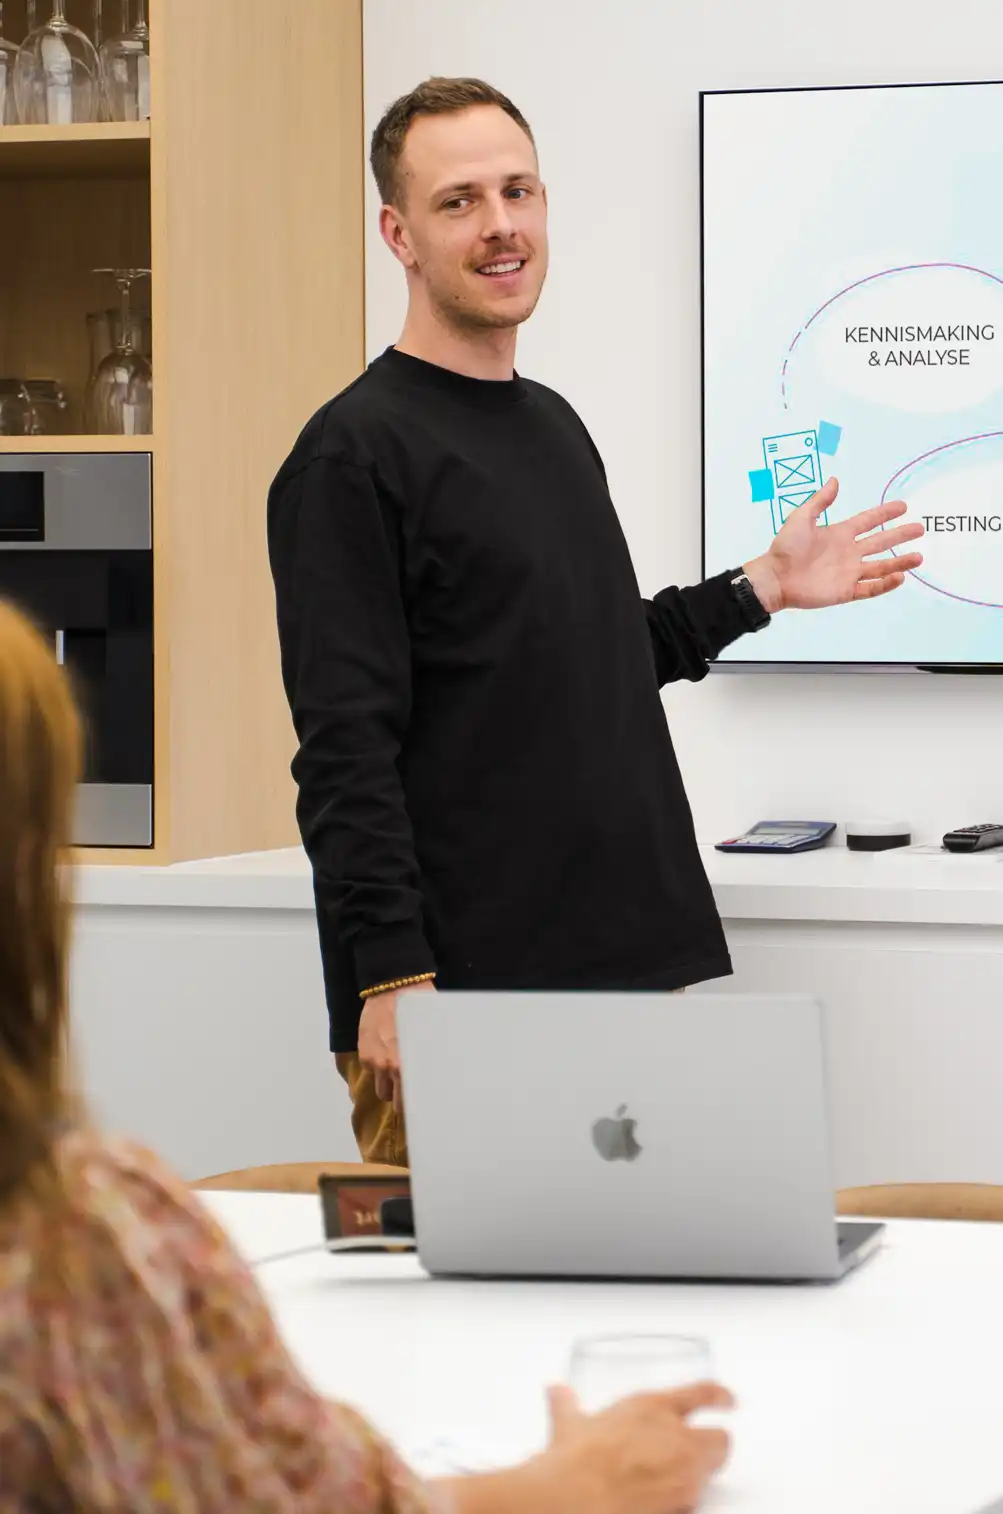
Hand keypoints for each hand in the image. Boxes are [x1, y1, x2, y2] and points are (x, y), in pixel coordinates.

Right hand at [357, 979, 434, 1108]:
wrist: (394, 986)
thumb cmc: (420, 1010)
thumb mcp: (432, 1035)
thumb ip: (432, 1058)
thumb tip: (445, 1076)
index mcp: (407, 1067)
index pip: (409, 1101)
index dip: (416, 1106)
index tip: (422, 1109)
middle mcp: (389, 1068)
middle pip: (393, 1101)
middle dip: (401, 1099)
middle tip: (410, 1093)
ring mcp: (374, 1061)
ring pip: (380, 1089)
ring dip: (388, 1084)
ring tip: (397, 1073)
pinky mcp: (363, 1052)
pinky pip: (371, 1070)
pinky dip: (377, 1067)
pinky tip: (386, 1053)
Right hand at [543, 1381, 732, 1513]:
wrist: (578, 1497)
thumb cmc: (577, 1460)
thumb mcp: (569, 1424)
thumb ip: (566, 1404)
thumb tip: (556, 1391)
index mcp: (651, 1406)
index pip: (701, 1392)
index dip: (720, 1395)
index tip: (729, 1399)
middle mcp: (676, 1435)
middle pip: (720, 1439)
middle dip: (715, 1445)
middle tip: (702, 1451)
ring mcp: (684, 1471)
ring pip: (711, 1472)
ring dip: (698, 1475)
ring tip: (676, 1481)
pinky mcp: (685, 1502)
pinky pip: (695, 1500)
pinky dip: (685, 1500)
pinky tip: (666, 1501)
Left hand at [743, 476, 924, 613]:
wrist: (775, 577)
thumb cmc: (785, 547)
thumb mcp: (801, 518)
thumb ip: (820, 501)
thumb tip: (835, 480)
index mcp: (839, 534)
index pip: (868, 521)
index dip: (885, 514)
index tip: (903, 506)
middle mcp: (848, 552)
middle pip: (881, 542)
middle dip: (900, 535)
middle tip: (920, 528)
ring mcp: (848, 573)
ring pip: (881, 566)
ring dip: (899, 562)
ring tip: (919, 556)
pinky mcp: (845, 591)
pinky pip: (870, 588)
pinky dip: (886, 584)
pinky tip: (900, 577)